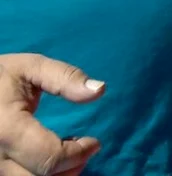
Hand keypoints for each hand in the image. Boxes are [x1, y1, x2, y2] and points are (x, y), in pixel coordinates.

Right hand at [0, 54, 104, 174]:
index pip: (49, 157)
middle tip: (83, 150)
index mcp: (6, 127)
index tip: (94, 142)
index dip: (79, 153)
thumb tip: (99, 89)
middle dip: (69, 169)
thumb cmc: (0, 76)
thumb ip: (65, 78)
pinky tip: (47, 160)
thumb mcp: (31, 67)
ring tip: (68, 155)